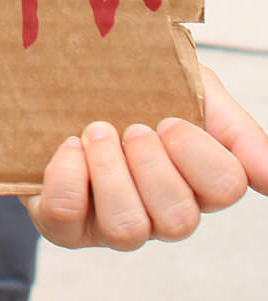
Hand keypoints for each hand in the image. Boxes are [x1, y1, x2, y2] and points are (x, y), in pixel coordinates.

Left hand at [27, 66, 267, 247]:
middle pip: (179, 220)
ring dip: (109, 171)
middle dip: (150, 164)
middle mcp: (162, 212)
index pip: (226, 187)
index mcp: (199, 180)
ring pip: (127, 229)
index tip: (169, 118)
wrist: (64, 70)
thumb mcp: (191, 86)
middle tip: (130, 127)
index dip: (195, 152)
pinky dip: (66, 177)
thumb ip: (235, 128)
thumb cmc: (134, 84)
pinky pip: (66, 219)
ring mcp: (113, 225)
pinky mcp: (64, 225)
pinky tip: (69, 147)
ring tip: (96, 132)